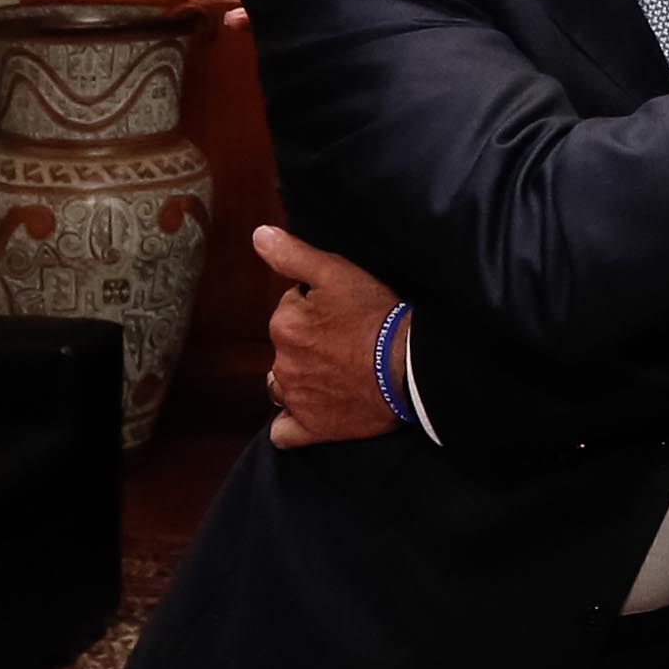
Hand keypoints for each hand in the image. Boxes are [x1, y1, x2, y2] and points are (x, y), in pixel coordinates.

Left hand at [255, 225, 404, 448]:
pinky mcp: (313, 428)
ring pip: (282, 385)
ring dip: (299, 378)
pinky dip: (292, 423)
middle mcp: (281, 363)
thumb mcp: (338, 272)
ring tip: (335, 372)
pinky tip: (310, 411)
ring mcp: (296, 399)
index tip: (343, 310)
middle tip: (346, 339)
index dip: (317, 306)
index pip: (291, 308)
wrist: (410, 367)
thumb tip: (258, 236)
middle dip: (307, 341)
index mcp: (284, 324)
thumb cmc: (377, 316)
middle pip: (287, 346)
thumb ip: (293, 255)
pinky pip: (284, 432)